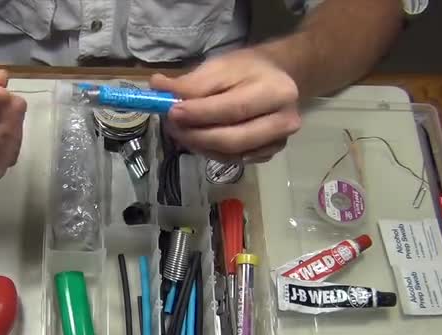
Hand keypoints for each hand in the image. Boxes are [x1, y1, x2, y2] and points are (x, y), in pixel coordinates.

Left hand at [150, 48, 300, 162]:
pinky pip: (234, 160)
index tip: (172, 112)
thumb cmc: (248, 70)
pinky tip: (199, 138)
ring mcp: (278, 142)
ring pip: (231, 155)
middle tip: (171, 126)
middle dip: (196, 135)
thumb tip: (158, 87)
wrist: (278, 78)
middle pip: (233, 139)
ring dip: (200, 146)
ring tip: (180, 131)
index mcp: (276, 91)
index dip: (200, 114)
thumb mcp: (221, 66)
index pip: (233, 109)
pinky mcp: (269, 154)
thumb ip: (192, 81)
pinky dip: (211, 152)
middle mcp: (284, 121)